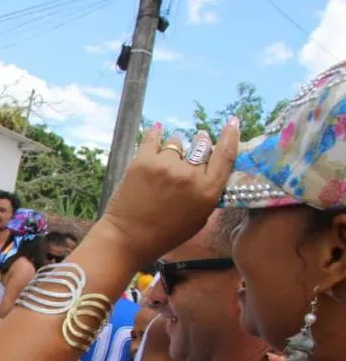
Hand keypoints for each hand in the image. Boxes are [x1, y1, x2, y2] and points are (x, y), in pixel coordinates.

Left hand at [102, 121, 239, 265]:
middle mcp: (190, 175)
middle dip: (200, 145)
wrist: (128, 238)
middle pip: (202, 145)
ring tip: (165, 163)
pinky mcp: (143, 161)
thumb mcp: (199, 218)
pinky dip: (156, 134)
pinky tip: (157, 131)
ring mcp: (166, 166)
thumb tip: (214, 167)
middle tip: (190, 155)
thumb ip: (209, 192)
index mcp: (208, 191)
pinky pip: (154, 137)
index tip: (233, 122)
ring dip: (175, 148)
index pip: (226, 154)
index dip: (231, 135)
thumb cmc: (165, 233)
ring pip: (177, 142)